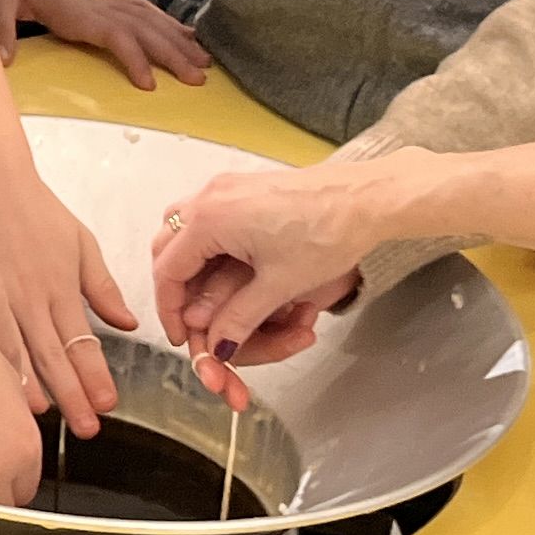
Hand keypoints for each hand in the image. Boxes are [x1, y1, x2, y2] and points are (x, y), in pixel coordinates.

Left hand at [0, 0, 209, 90]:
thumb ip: (0, 26)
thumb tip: (1, 59)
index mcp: (76, 10)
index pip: (116, 35)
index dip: (134, 57)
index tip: (150, 84)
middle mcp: (98, 6)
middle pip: (144, 29)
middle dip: (174, 53)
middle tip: (199, 80)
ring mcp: (104, 3)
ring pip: (150, 20)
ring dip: (179, 40)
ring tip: (205, 63)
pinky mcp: (103, 4)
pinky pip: (143, 13)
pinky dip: (168, 24)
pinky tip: (186, 36)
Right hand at [0, 114, 134, 428]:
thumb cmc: (33, 206)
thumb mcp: (80, 242)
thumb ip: (102, 287)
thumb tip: (127, 323)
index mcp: (61, 287)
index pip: (83, 343)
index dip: (95, 378)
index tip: (106, 405)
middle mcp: (31, 297)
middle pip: (54, 357)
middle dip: (72, 397)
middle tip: (86, 428)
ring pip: (18, 352)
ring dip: (33, 388)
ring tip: (43, 419)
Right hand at [150, 167, 378, 394]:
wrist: (367, 197)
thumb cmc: (328, 233)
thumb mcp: (279, 285)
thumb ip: (239, 318)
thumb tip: (219, 347)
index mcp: (209, 219)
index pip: (168, 271)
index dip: (169, 309)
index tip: (181, 335)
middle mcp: (210, 197)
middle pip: (166, 247)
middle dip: (174, 288)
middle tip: (188, 320)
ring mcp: (226, 188)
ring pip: (183, 229)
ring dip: (188, 265)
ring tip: (204, 297)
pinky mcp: (245, 187)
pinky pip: (207, 216)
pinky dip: (207, 246)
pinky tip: (226, 267)